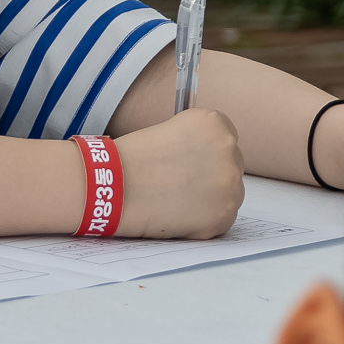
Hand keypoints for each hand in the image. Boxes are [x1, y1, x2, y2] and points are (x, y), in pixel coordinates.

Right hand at [110, 110, 244, 238]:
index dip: (204, 150)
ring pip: (228, 193)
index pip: (224, 136)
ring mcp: (230, 186)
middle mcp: (229, 151)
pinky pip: (221, 218)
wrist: (113, 187)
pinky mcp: (224, 216)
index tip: (188, 159)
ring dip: (208, 197)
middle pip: (230, 165)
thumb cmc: (130, 159)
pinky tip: (177, 213)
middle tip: (178, 182)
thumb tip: (207, 157)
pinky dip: (203, 219)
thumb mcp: (167, 131)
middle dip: (209, 174)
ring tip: (174, 200)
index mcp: (214, 124)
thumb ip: (195, 141)